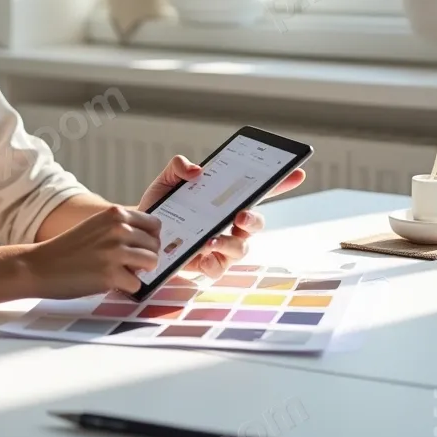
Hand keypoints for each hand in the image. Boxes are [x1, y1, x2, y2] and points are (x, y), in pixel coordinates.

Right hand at [23, 205, 162, 298]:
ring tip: (120, 272)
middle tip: (127, 264)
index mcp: (115, 214)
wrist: (41, 265)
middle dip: (145, 257)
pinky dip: (125, 288)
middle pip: (155, 245)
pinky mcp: (111, 275)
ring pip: (151, 263)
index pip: (154, 224)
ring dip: (139, 272)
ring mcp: (116, 252)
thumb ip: (120, 228)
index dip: (150, 238)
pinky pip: (136, 285)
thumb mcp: (96, 226)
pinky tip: (108, 283)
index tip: (141, 247)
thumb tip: (151, 242)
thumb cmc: (69, 248)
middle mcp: (118, 229)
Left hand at [137, 154, 306, 279]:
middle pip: (255, 223)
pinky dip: (214, 262)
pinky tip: (203, 255)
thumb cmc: (160, 205)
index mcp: (225, 201)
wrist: (139, 231)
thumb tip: (195, 169)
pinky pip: (219, 268)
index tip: (297, 173)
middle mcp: (229, 224)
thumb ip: (178, 167)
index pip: (257, 192)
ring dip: (231, 244)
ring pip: (241, 249)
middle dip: (253, 220)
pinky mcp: (206, 264)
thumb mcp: (167, 181)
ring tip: (212, 239)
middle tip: (240, 216)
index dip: (280, 183)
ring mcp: (221, 246)